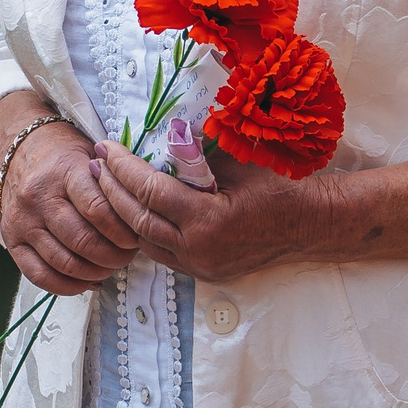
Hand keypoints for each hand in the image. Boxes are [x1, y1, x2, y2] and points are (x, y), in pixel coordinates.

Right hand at [0, 98, 138, 294]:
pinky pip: (39, 276)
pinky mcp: (11, 240)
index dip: (124, 232)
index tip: (138, 238)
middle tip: (127, 256)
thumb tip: (143, 219)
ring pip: (64, 262)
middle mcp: (39, 196)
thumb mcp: (93, 155)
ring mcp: (22, 220)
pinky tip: (86, 282)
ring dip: (95, 272)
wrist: (20, 153)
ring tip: (110, 267)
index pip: (98, 210)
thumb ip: (115, 182)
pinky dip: (68, 287)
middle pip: (83, 241)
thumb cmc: (65, 158)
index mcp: (65, 170)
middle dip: (114, 256)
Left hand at [90, 141, 325, 282]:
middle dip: (112, 189)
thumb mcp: (236, 161)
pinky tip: (135, 210)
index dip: (123, 167)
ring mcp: (201, 266)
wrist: (311, 225)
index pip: (149, 191)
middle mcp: (199, 249)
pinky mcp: (204, 273)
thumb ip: (196, 155)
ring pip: (145, 241)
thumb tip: (158, 134)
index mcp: (207, 220)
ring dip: (123, 213)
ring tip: (107, 185)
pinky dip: (145, 230)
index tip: (106, 147)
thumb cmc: (279, 186)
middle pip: (138, 219)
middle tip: (96, 163)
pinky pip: (162, 252)